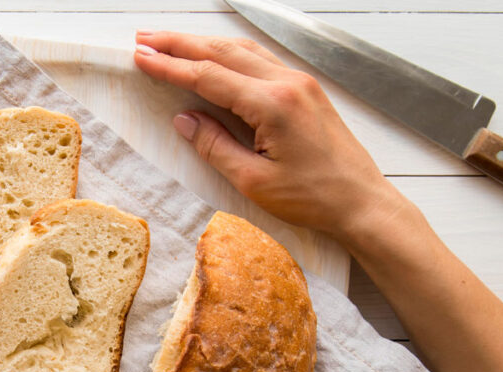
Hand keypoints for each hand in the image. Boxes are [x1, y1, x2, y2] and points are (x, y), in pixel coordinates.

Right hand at [133, 31, 409, 239]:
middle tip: (145, 38)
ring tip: (170, 42)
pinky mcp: (305, 90)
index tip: (141, 58)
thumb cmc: (313, 198)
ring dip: (203, 43)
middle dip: (180, 43)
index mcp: (272, 104)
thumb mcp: (253, 181)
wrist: (361, 202)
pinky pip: (260, 60)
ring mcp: (299, 82)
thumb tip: (185, 120)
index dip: (170, 66)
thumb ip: (215, 145)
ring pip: (242, 50)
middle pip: (222, 52)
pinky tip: (214, 53)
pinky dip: (230, 53)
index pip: (208, 76)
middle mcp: (287, 83)